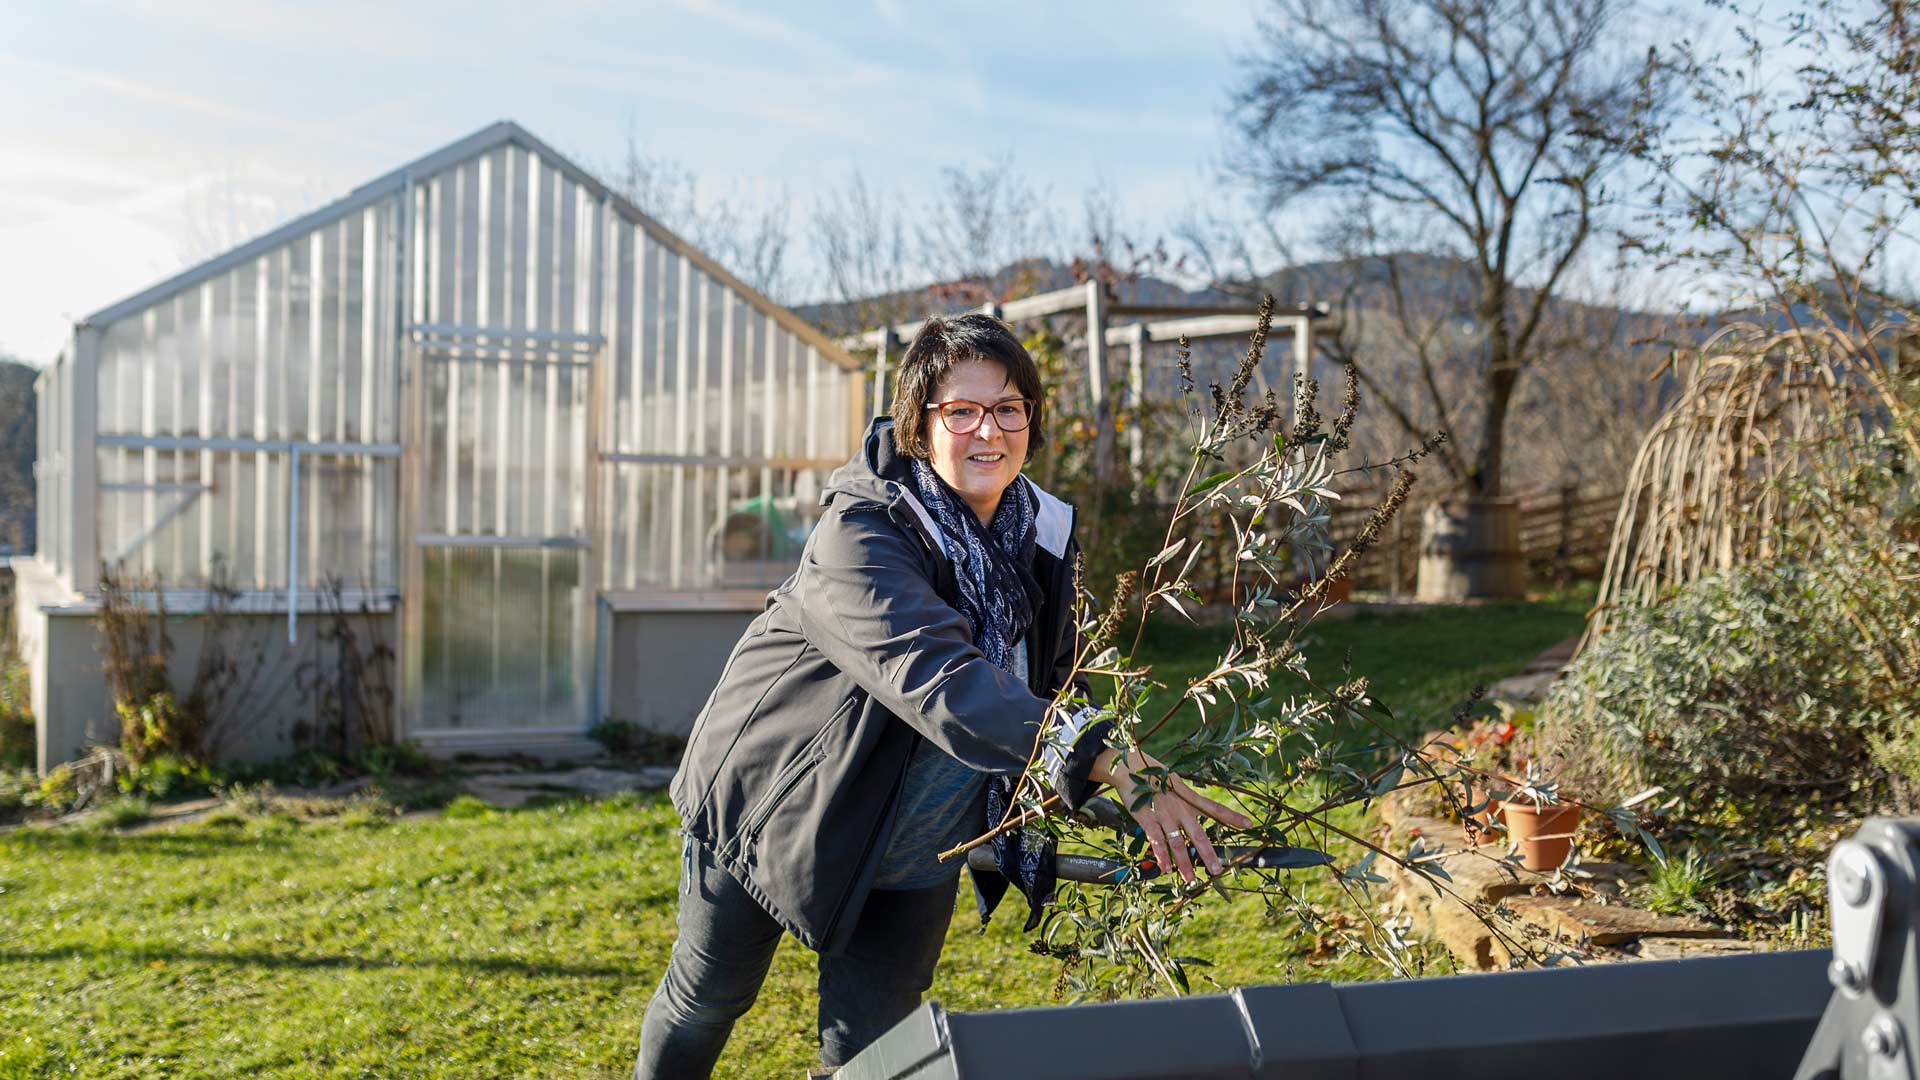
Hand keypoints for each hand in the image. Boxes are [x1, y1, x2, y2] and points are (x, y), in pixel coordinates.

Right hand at [1089, 748, 1254, 884]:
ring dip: (1185, 864)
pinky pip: (1157, 841)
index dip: (1232, 817)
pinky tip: (1166, 869)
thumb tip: (1199, 806)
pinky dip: (1162, 856)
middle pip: (1199, 835)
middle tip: (1218, 871)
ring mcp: (1165, 815)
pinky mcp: (1148, 818)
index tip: (1249, 824)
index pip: (1215, 808)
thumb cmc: (1153, 775)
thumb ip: (1187, 798)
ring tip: (1191, 880)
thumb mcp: (1176, 783)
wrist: (1129, 767)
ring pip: (1178, 844)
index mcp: (1189, 798)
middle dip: (1208, 855)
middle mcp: (1181, 808)